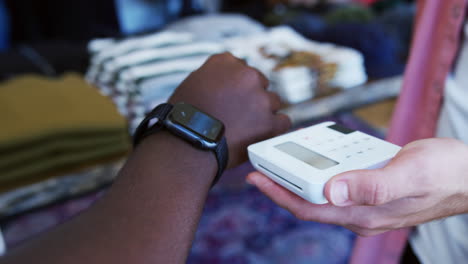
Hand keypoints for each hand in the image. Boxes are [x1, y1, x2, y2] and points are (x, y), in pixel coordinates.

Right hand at [169, 52, 290, 167]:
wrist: (187, 145)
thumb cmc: (183, 118)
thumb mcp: (193, 83)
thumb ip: (215, 77)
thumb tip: (227, 81)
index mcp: (225, 62)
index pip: (241, 69)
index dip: (237, 86)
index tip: (232, 99)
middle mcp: (246, 75)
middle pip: (260, 83)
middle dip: (252, 98)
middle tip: (239, 115)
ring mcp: (260, 98)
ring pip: (272, 102)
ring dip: (263, 113)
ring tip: (245, 129)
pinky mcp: (269, 122)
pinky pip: (283, 122)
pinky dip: (274, 129)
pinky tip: (262, 135)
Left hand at [247, 138, 467, 235]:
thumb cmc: (445, 173)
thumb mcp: (410, 174)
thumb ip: (372, 186)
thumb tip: (332, 191)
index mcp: (363, 213)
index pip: (308, 208)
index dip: (279, 194)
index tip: (256, 177)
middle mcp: (360, 214)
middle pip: (309, 203)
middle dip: (283, 185)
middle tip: (263, 164)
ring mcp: (365, 206)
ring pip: (321, 195)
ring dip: (301, 178)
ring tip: (284, 158)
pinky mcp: (371, 194)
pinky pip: (337, 186)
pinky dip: (322, 172)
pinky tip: (319, 157)